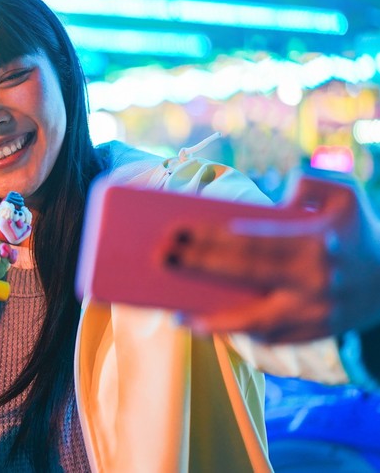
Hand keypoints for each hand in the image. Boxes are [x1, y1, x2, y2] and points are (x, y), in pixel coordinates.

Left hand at [164, 172, 379, 342]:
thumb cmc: (358, 231)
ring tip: (178, 317)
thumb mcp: (346, 194)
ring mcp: (315, 313)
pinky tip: (211, 327)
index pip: (251, 242)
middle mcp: (314, 281)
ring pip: (256, 323)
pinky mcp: (316, 333)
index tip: (175, 234)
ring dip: (214, 323)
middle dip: (198, 267)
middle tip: (161, 260)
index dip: (210, 240)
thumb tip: (277, 195)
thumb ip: (312, 181)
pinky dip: (240, 334)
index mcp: (315, 244)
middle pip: (244, 275)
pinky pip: (271, 338)